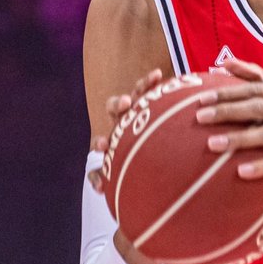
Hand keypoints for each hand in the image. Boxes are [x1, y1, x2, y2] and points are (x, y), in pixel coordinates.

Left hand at [87, 68, 164, 193]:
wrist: (163, 160)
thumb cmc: (143, 171)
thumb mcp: (129, 180)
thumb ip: (114, 183)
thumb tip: (101, 189)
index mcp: (115, 143)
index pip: (100, 142)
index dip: (99, 144)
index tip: (104, 146)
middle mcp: (124, 124)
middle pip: (114, 110)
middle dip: (116, 105)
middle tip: (125, 104)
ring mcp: (138, 111)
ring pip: (133, 95)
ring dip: (136, 89)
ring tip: (145, 83)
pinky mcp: (151, 101)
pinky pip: (150, 89)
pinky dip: (150, 82)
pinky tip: (157, 74)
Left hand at [195, 58, 262, 183]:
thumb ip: (260, 79)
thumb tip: (225, 63)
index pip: (255, 87)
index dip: (227, 91)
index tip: (201, 97)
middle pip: (258, 107)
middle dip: (227, 111)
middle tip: (200, 117)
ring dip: (238, 139)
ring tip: (212, 144)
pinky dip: (261, 166)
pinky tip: (240, 172)